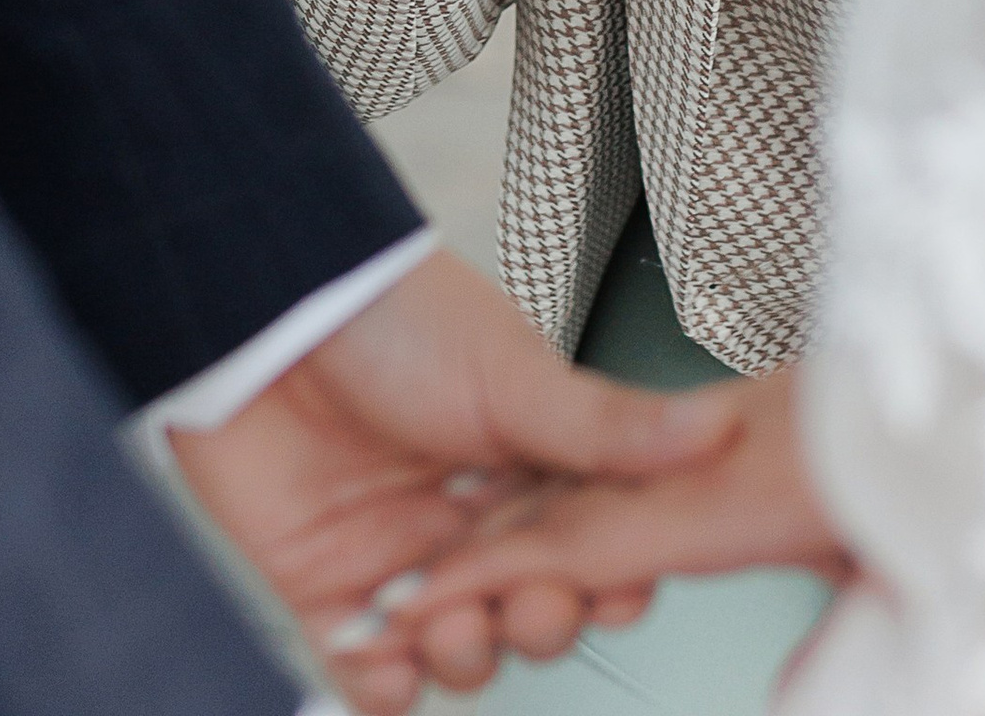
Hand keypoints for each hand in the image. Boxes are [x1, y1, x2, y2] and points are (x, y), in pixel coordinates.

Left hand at [168, 247, 737, 713]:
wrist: (266, 307)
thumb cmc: (391, 314)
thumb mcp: (512, 372)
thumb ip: (608, 427)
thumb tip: (718, 431)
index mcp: (529, 464)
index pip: (591, 550)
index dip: (607, 580)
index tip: (615, 584)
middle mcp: (472, 516)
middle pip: (534, 611)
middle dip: (541, 621)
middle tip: (528, 595)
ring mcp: (403, 556)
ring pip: (463, 652)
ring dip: (466, 655)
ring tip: (448, 618)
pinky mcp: (329, 589)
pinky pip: (370, 676)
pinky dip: (383, 688)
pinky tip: (389, 664)